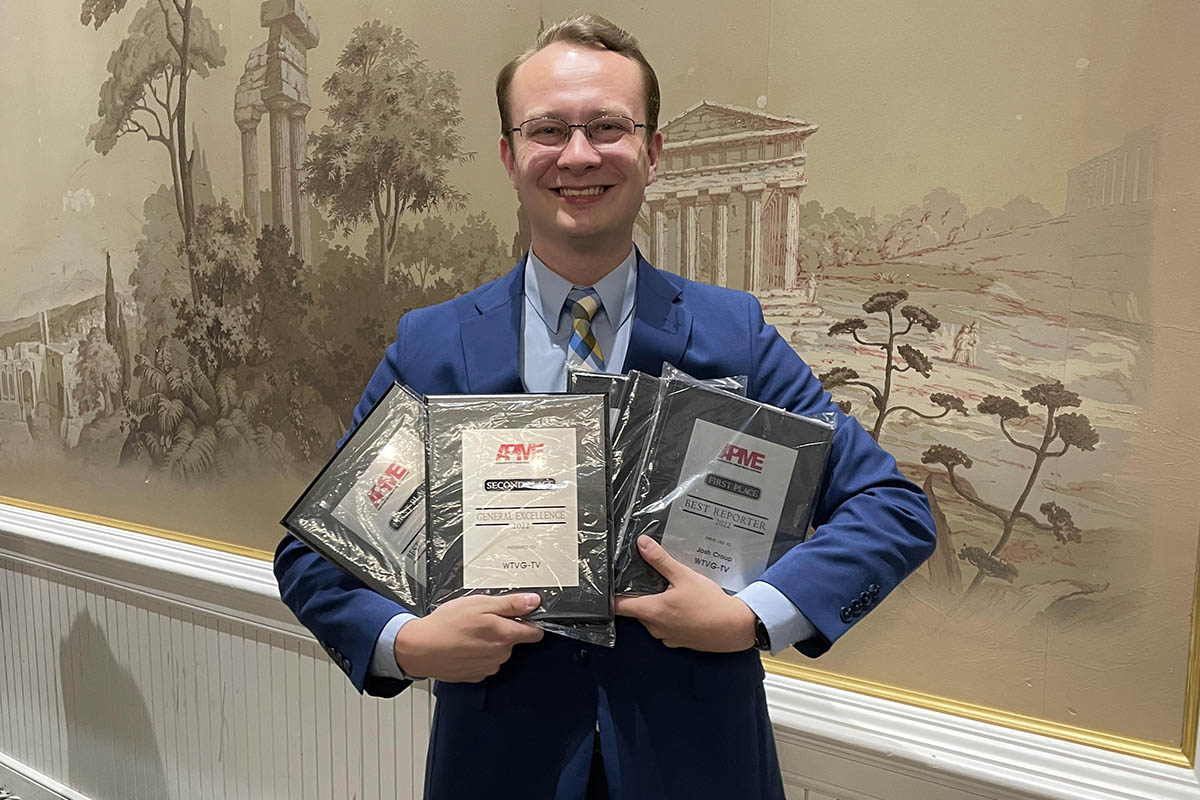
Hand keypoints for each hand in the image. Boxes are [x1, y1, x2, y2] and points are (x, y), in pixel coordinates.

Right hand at [393, 593, 544, 681]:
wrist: (420, 648)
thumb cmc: (447, 625)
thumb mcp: (480, 604)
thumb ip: (511, 604)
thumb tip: (533, 602)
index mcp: (505, 635)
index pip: (535, 633)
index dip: (529, 621)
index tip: (521, 616)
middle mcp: (500, 655)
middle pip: (513, 640)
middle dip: (503, 630)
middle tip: (482, 620)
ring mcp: (488, 667)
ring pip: (498, 652)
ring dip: (489, 642)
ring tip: (468, 633)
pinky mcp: (475, 675)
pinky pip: (484, 662)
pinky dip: (477, 654)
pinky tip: (463, 645)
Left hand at [613, 536, 757, 651]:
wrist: (735, 628)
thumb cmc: (709, 604)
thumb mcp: (684, 576)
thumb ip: (660, 560)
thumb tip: (642, 544)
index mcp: (651, 611)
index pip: (619, 606)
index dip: (612, 595)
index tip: (612, 585)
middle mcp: (655, 628)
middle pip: (635, 611)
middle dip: (639, 596)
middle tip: (648, 580)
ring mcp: (666, 637)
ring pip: (651, 620)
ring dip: (656, 607)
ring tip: (669, 591)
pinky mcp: (678, 642)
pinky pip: (665, 628)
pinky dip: (669, 618)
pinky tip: (682, 606)